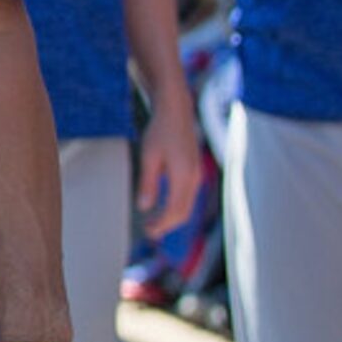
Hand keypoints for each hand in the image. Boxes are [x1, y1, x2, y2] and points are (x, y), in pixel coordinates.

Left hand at [135, 100, 204, 237]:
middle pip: (183, 212)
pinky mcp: (194, 170)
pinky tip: (164, 207)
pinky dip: (177, 206)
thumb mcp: (149, 156)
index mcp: (184, 177)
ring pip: (187, 205)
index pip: (175, 211)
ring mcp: (197, 174)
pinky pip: (188, 196)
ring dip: (172, 217)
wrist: (176, 110)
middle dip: (167, 225)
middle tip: (150, 232)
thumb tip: (144, 207)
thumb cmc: (160, 130)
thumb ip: (148, 183)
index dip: (162, 225)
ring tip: (155, 223)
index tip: (148, 231)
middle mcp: (194, 178)